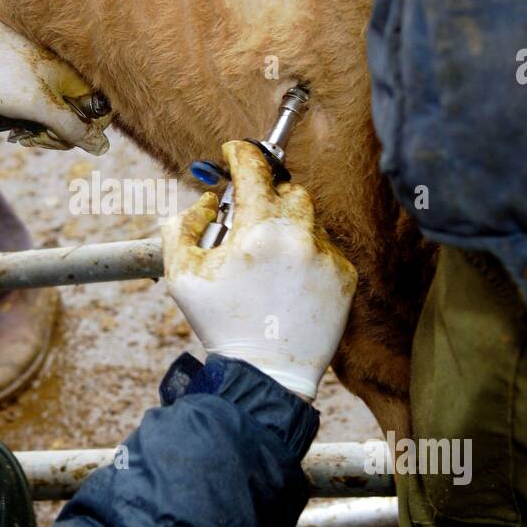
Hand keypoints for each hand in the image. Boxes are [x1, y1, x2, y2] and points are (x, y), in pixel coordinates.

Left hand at [0, 6, 108, 153]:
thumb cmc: (1, 73)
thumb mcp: (38, 107)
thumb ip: (72, 127)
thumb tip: (102, 147)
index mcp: (79, 78)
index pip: (99, 119)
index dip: (78, 135)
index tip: (50, 136)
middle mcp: (71, 78)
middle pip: (78, 121)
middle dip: (54, 135)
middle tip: (27, 135)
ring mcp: (54, 79)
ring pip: (59, 118)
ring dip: (39, 130)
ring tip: (16, 130)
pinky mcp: (38, 81)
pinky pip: (44, 108)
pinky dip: (30, 119)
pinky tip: (13, 122)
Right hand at [162, 140, 357, 399]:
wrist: (265, 374)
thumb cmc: (221, 325)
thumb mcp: (182, 275)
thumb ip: (182, 227)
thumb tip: (208, 202)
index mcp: (257, 230)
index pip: (254, 168)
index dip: (241, 153)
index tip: (235, 152)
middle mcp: (298, 236)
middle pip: (288, 189)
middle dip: (267, 197)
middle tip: (249, 216)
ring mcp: (326, 256)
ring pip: (309, 220)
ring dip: (287, 227)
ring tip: (268, 260)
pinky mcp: (344, 277)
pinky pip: (325, 248)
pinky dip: (306, 254)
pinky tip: (287, 281)